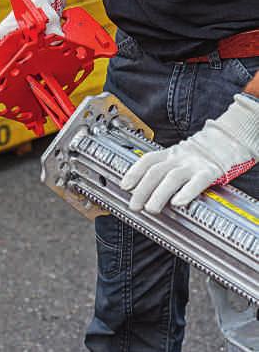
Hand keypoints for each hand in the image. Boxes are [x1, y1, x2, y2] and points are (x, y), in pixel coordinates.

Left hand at [121, 93, 258, 213]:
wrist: (228, 142)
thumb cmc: (199, 156)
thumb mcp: (178, 157)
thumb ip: (164, 169)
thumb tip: (143, 188)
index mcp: (170, 154)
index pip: (147, 160)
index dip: (134, 172)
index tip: (124, 186)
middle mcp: (179, 158)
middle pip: (156, 171)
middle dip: (142, 189)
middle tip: (135, 205)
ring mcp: (194, 164)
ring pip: (172, 178)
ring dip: (159, 194)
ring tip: (151, 208)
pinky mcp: (210, 172)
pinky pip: (197, 182)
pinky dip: (187, 192)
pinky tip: (179, 203)